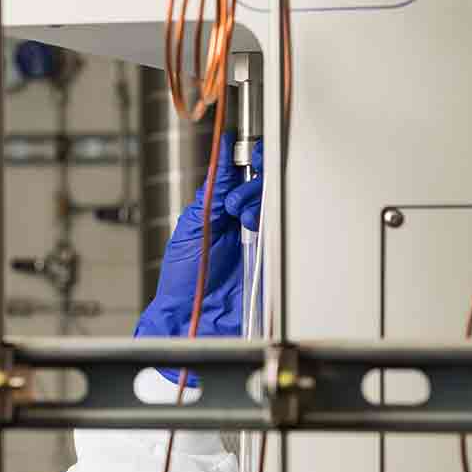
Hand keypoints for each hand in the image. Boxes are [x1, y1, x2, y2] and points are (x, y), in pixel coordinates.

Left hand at [134, 132, 264, 344]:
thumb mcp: (193, 227)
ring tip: (241, 223)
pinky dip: (276, 224)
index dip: (253, 160)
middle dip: (253, 187)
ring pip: (278, 204)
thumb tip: (222, 154)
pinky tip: (257, 230)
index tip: (252, 155)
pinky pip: (286, 232)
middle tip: (233, 205)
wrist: (192, 317)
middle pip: (267, 185)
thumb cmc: (185, 279)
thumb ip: (212, 190)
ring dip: (259, 206)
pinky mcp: (274, 257)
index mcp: (223, 209)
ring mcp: (262, 239)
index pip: (247, 174)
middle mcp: (245, 221)